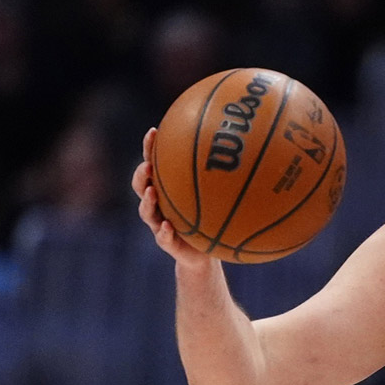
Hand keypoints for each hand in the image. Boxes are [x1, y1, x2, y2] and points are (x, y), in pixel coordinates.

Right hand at [132, 128, 212, 268]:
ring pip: (146, 211)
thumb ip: (221, 177)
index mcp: (166, 188)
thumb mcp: (216, 197)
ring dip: (147, 201)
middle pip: (140, 186)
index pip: (153, 163)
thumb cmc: (210, 219)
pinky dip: (163, 232)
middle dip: (141, 175)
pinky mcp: (166, 242)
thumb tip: (245, 150)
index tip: (154, 131)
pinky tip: (167, 226)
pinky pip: (162, 237)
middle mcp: (158, 204)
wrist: (205, 253)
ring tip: (151, 192)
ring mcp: (159, 223)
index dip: (149, 148)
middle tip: (148, 166)